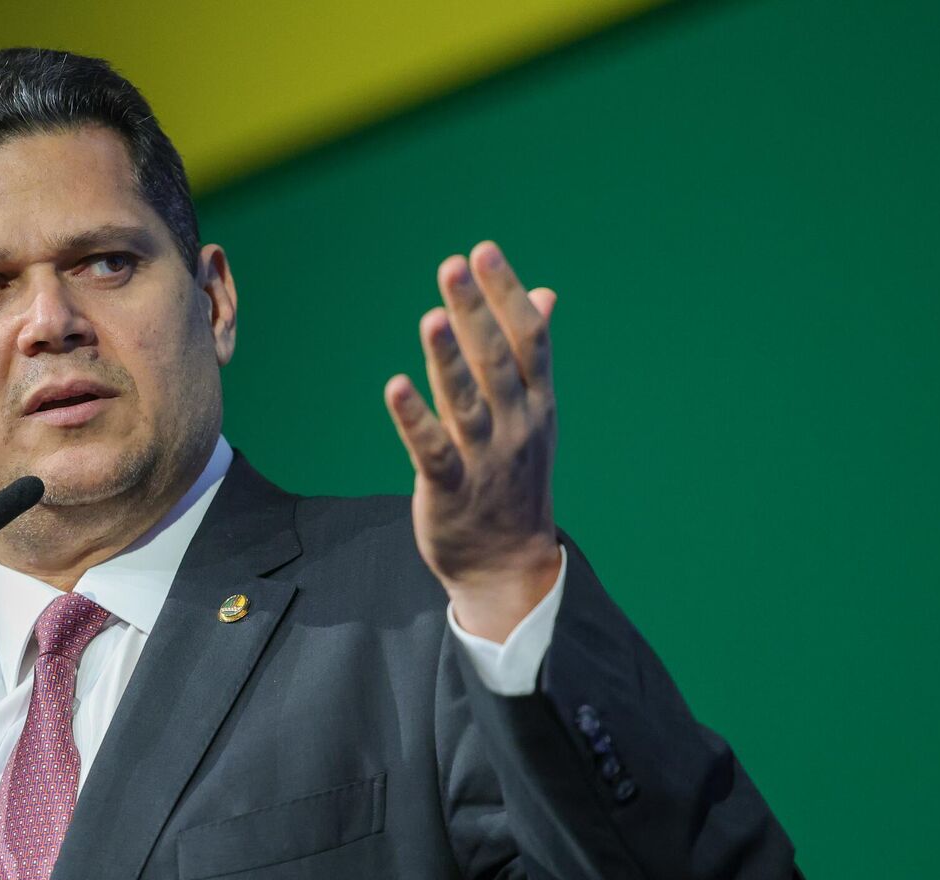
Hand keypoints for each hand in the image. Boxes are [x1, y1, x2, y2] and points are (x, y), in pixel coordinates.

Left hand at [384, 240, 562, 641]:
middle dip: (475, 312)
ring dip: (448, 359)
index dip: (506, 295)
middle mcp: (515, 425)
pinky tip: (395, 387)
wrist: (509, 566)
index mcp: (536, 403)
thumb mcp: (534, 415)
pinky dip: (415, 419)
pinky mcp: (450, 489)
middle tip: (455, 264)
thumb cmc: (515, 480)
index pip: (528, 339)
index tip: (484, 252)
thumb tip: (544, 292)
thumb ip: (531, 354)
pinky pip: (431, 450)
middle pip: (496, 361)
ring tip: (432, 317)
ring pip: (466, 401)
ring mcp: (485, 458)